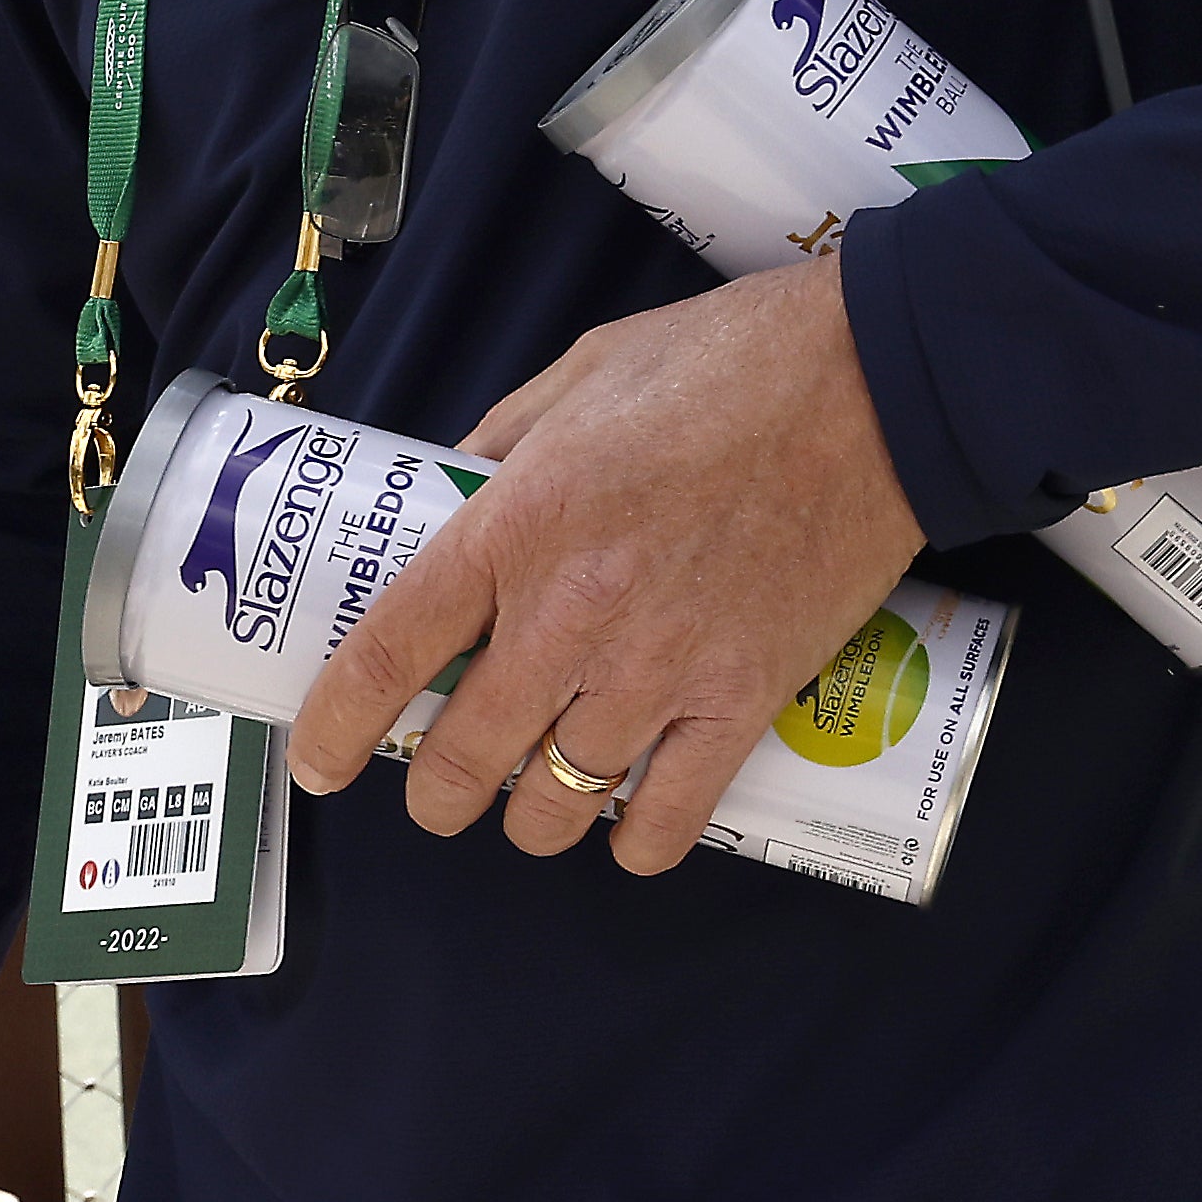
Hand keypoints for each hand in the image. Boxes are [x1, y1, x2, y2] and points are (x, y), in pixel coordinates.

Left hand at [288, 256, 927, 872]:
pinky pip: (667, 823)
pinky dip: (635, 841)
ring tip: (540, 795)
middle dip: (434, 793)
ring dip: (531, 817)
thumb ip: (504, 442)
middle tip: (442, 782)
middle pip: (461, 763)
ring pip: (553, 809)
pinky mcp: (745, 701)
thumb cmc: (733, 360)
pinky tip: (629, 820)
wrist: (882, 384)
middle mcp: (572, 615)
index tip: (319, 763)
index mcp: (516, 525)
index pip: (385, 657)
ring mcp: (661, 670)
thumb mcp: (584, 370)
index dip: (332, 730)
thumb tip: (458, 493)